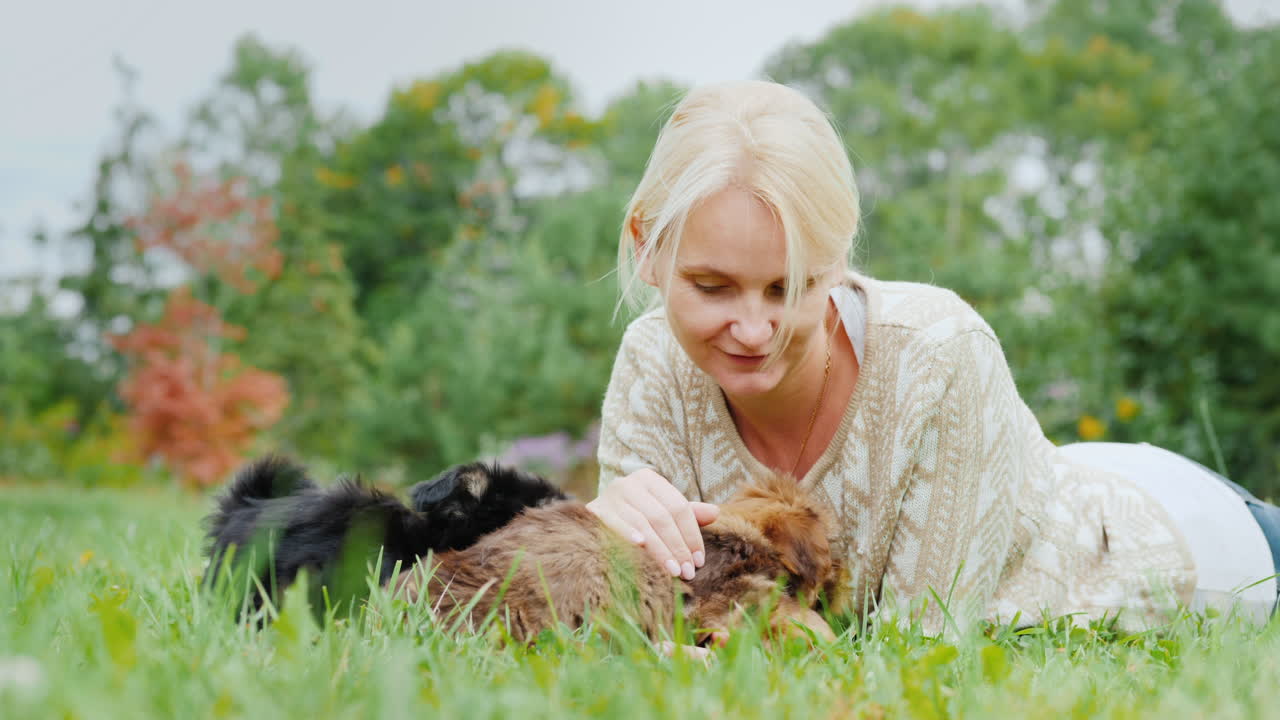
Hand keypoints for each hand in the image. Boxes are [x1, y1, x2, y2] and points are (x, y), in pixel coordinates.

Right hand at [587, 468, 718, 579]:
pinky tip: (640, 548)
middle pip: (662, 517)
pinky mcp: (595, 510)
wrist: (593, 519)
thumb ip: (687, 514)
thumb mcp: (660, 512)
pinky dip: (628, 535)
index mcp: (649, 479)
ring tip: (672, 571)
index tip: (698, 561)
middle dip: (677, 547)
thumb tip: (715, 512)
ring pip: (643, 524)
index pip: (679, 507)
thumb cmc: (634, 517)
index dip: (691, 535)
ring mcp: (610, 495)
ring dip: (659, 550)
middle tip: (687, 572)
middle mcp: (629, 483)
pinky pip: (616, 524)